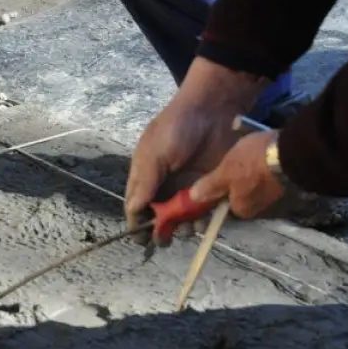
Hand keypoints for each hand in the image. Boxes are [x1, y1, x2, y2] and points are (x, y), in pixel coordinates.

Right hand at [125, 58, 266, 246]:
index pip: (136, 205)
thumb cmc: (177, 128)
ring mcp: (188, 186)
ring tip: (186, 230)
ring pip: (182, 217)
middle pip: (159, 216)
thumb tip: (133, 210)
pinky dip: (203, 220)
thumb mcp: (155, 153)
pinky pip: (204, 210)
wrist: (214, 109)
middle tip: (166, 239)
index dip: (137, 223)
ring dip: (182, 228)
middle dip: (161, 230)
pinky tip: (203, 224)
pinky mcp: (209, 187)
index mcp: (146, 175)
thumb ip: (145, 182)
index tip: (141, 238)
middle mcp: (165, 184)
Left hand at [190, 131, 285, 218]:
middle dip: (233, 184)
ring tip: (243, 156)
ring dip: (247, 175)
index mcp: (241, 210)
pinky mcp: (283, 183)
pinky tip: (257, 155)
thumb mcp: (225, 173)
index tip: (213, 178)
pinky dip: (260, 169)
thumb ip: (210, 187)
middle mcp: (257, 208)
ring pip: (253, 187)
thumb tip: (194, 198)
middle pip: (239, 197)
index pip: (223, 207)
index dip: (216, 193)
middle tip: (229, 164)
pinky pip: (265, 178)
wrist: (290, 152)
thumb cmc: (251, 164)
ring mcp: (272, 196)